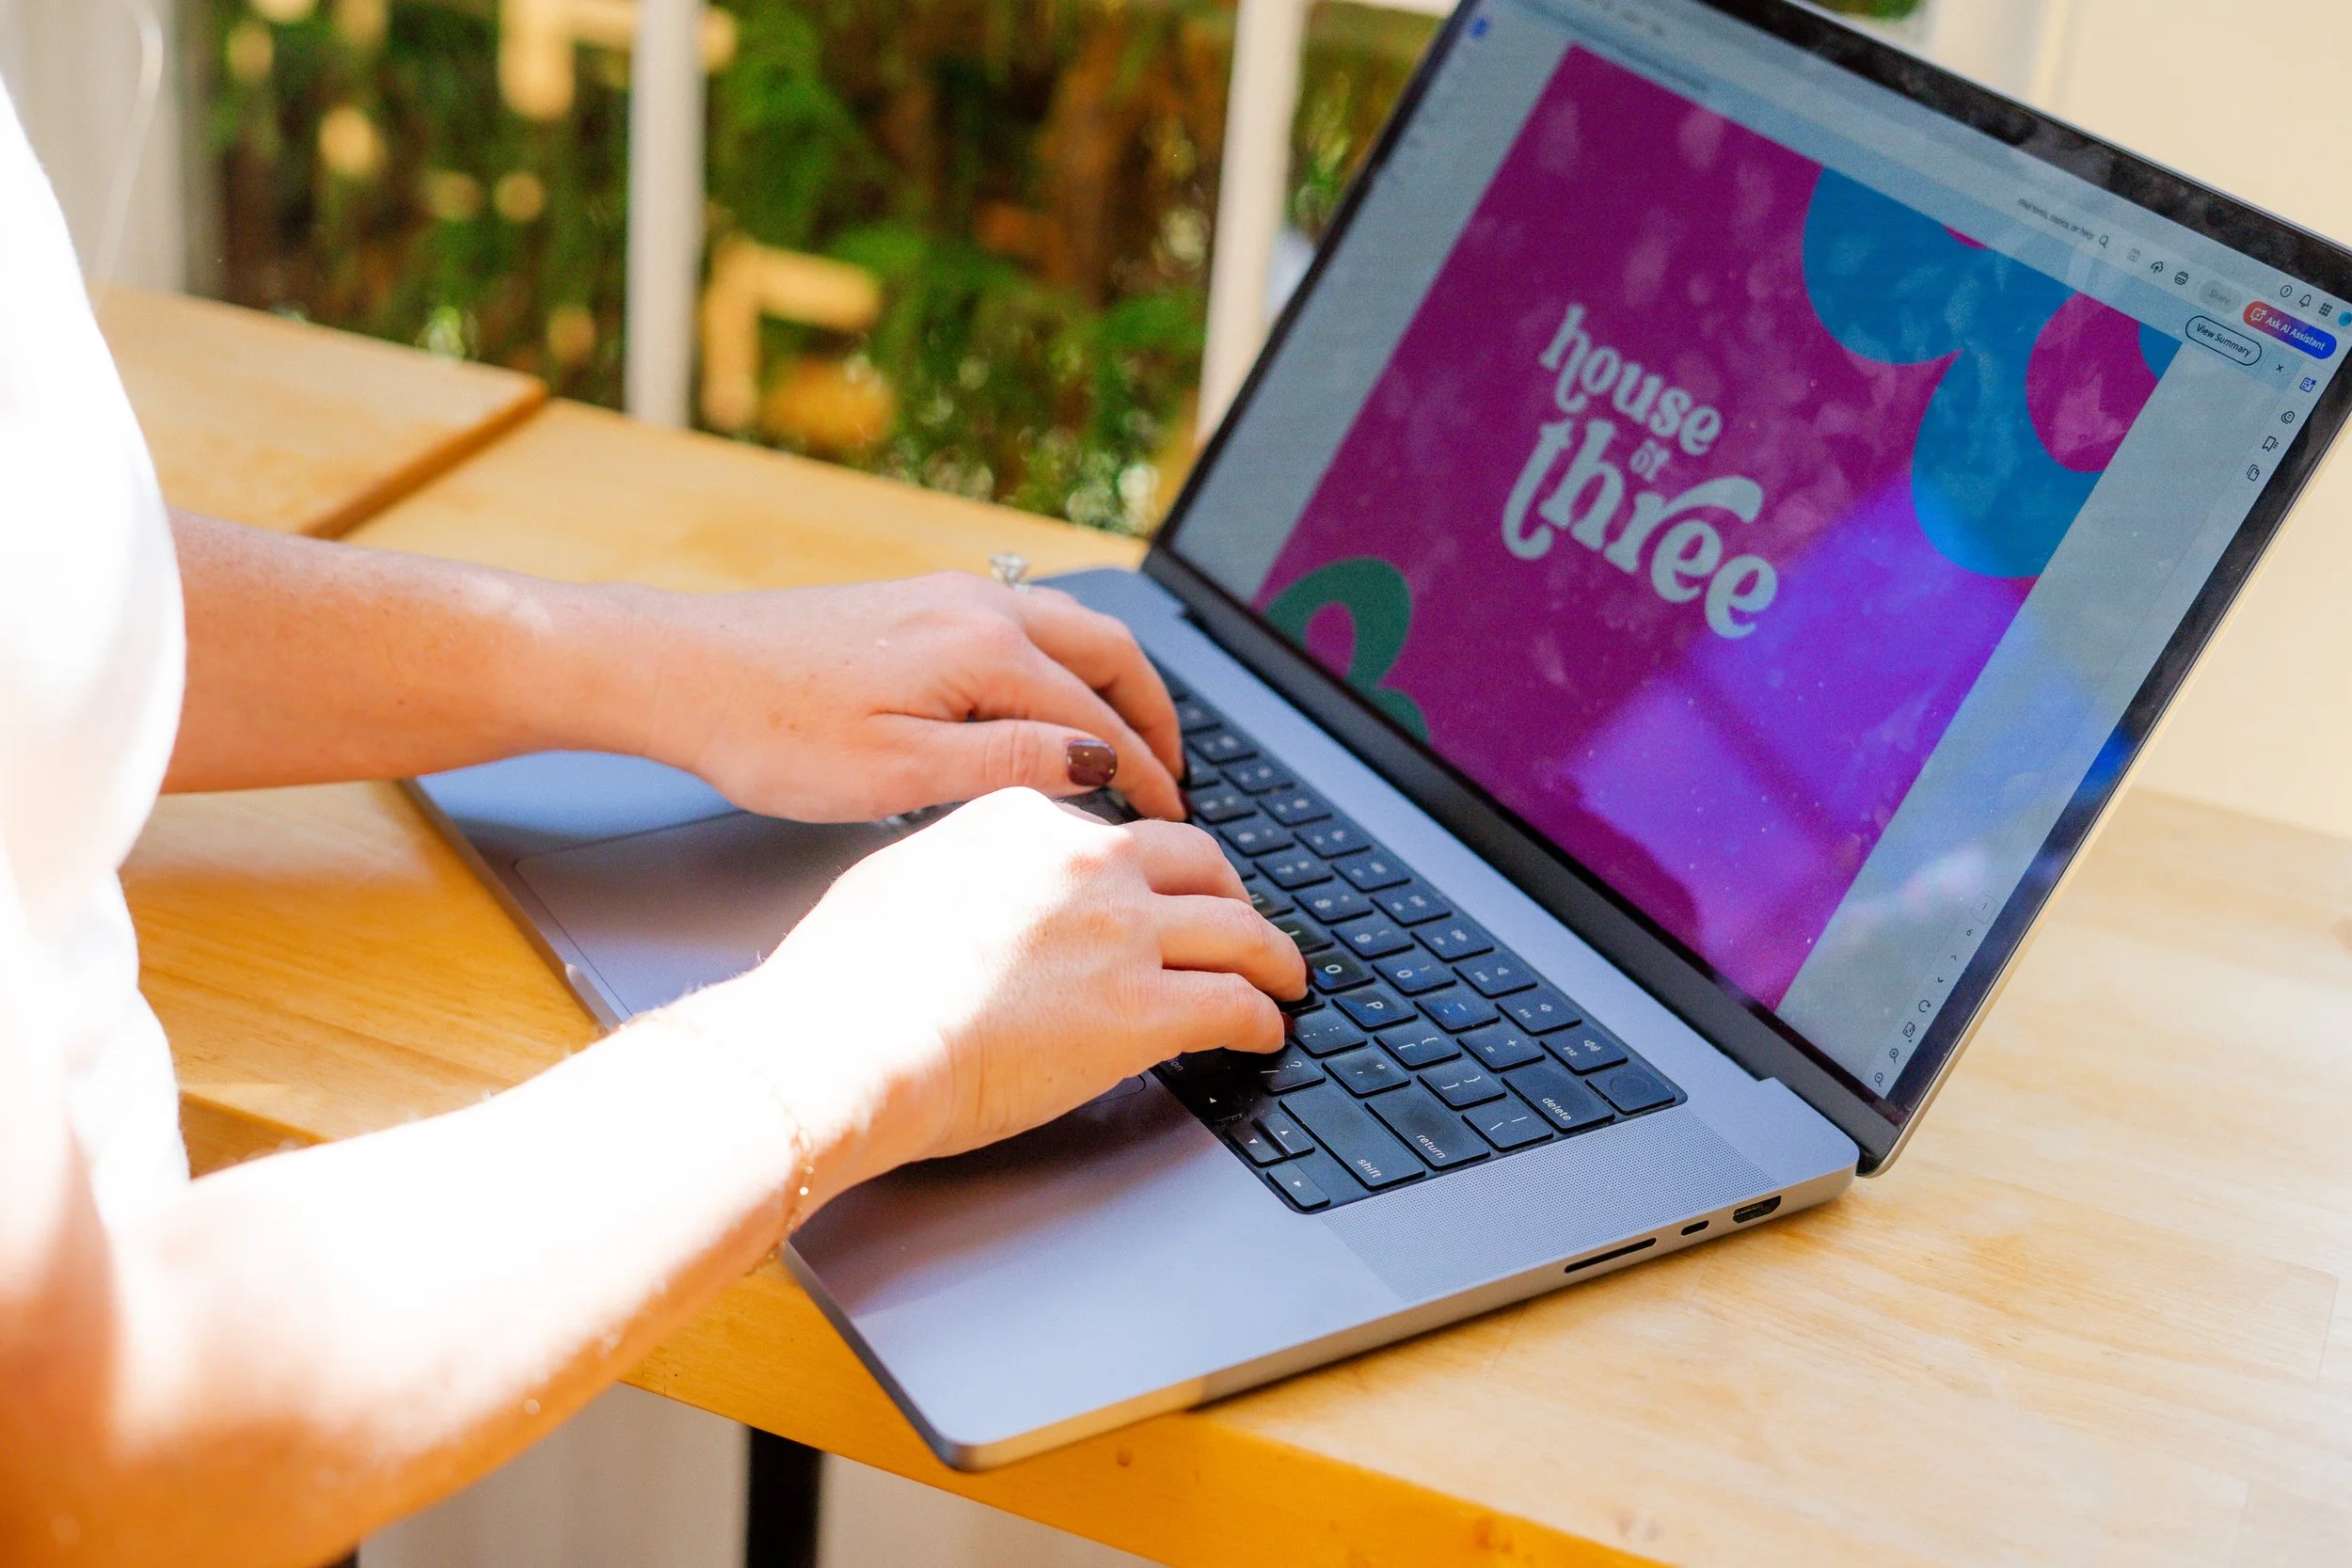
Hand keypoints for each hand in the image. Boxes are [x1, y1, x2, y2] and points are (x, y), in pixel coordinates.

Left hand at [630, 573, 1186, 821]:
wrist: (678, 669)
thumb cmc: (772, 730)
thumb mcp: (898, 772)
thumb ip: (1010, 761)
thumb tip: (1100, 759)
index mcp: (984, 649)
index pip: (1099, 716)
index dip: (1145, 771)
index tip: (1173, 817)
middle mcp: (978, 606)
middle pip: (1107, 652)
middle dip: (1154, 712)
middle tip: (1181, 772)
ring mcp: (947, 596)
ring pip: (1070, 629)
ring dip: (1114, 682)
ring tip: (1132, 738)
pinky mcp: (916, 603)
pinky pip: (1027, 624)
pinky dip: (1068, 664)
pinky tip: (1055, 700)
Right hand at [671, 789, 1304, 1198]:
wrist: (850, 1036)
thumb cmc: (846, 979)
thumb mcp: (898, 879)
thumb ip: (958, 871)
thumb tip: (969, 889)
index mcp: (1022, 821)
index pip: (1112, 832)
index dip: (1147, 866)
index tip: (1157, 886)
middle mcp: (1084, 861)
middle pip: (1195, 863)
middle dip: (1230, 892)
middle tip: (1243, 919)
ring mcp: (1122, 931)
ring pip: (1237, 928)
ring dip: (1272, 956)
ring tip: (1284, 978)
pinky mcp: (1144, 1007)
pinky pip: (1233, 1003)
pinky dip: (1262, 1016)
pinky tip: (1266, 1030)